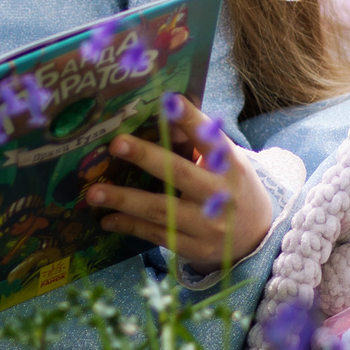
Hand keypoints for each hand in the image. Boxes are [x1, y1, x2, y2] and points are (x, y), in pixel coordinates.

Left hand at [86, 95, 272, 271]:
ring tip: (93, 192)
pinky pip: (156, 235)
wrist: (256, 237)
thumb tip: (161, 111)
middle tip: (115, 143)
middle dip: (146, 157)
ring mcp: (208, 225)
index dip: (190, 120)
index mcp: (230, 166)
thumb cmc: (230, 187)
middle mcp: (220, 195)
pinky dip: (129, 226)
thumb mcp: (226, 164)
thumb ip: (198, 143)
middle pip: (179, 173)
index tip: (169, 100)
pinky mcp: (194, 248)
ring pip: (160, 210)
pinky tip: (106, 218)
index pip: (210, 139)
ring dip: (124, 200)